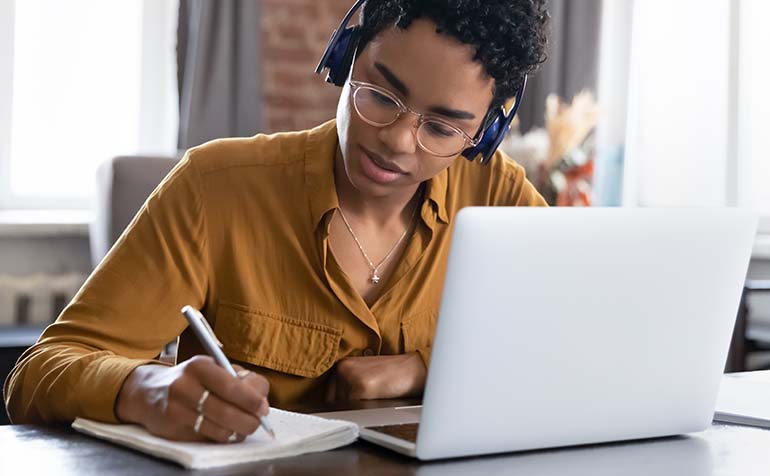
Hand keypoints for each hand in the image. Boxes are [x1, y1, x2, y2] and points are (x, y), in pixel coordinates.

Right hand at [115, 356, 269, 442]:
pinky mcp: (172, 431)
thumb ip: (235, 379)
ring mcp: (177, 411)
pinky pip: (207, 439)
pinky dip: (221, 437)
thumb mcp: (209, 367)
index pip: (232, 386)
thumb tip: (261, 401)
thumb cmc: (190, 379)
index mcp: (199, 367)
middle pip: (228, 412)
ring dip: (237, 432)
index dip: (253, 400)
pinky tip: (224, 430)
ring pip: (219, 430)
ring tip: (242, 426)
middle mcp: (185, 388)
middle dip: (250, 421)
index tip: (263, 407)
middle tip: (258, 422)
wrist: (147, 392)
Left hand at [325, 352, 426, 401]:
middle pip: (335, 404)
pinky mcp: (361, 388)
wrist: (413, 369)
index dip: (342, 405)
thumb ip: (348, 386)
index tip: (355, 405)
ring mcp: (351, 377)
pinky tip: (378, 398)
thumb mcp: (365, 374)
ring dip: (358, 409)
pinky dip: (366, 410)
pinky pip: (356, 410)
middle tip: (370, 397)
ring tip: (376, 396)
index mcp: (342, 365)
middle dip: (350, 407)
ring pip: (345, 408)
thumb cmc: (392, 374)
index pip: (329, 396)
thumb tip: (334, 409)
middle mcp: (343, 369)